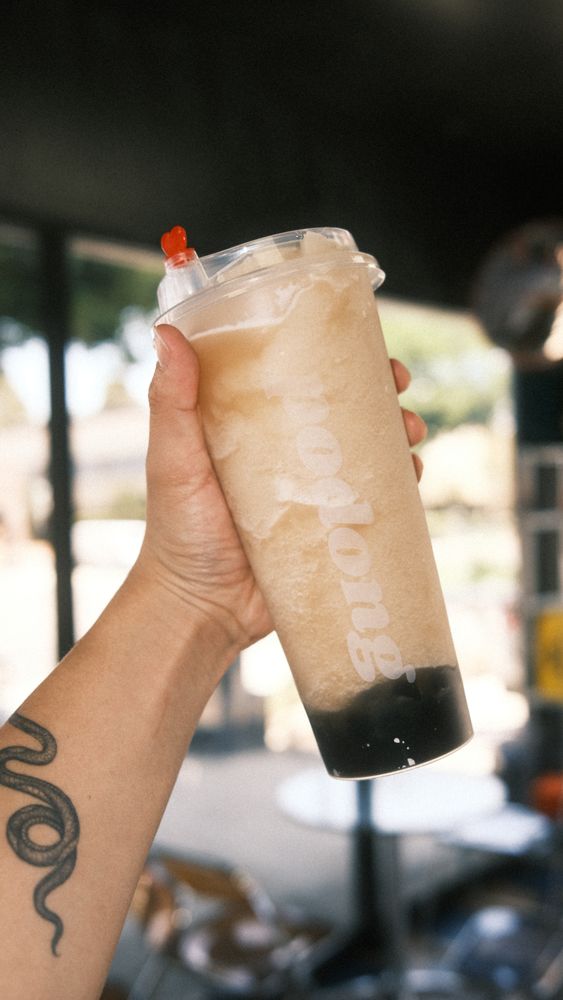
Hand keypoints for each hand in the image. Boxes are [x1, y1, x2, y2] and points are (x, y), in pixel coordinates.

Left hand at [136, 324, 426, 654]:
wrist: (200, 607)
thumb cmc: (177, 531)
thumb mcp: (173, 458)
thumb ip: (171, 401)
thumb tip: (167, 332)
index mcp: (252, 426)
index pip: (300, 376)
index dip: (336, 354)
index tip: (363, 340)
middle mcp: (288, 454)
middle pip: (345, 410)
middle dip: (381, 392)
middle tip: (399, 386)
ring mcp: (314, 493)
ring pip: (368, 452)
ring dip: (398, 434)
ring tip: (411, 432)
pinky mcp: (332, 530)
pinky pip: (375, 502)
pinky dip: (400, 485)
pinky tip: (412, 476)